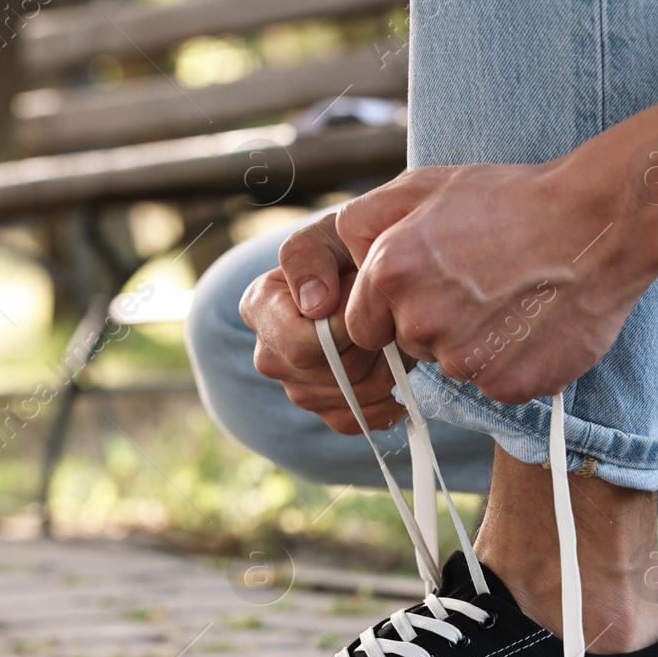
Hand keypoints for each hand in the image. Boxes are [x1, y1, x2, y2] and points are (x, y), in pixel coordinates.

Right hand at [239, 213, 407, 433]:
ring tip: (391, 335)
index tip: (363, 297)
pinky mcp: (324, 408)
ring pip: (349, 399)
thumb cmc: (349, 249)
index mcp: (259, 308)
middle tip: (386, 315)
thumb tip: (313, 306)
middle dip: (370, 347)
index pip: (303, 346)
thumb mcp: (328, 235)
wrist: (374, 274)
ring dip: (385, 370)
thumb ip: (310, 257)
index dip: (344, 329)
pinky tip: (397, 373)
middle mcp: (270, 354)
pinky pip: (357, 421)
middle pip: (330, 376)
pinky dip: (385, 403)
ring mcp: (296, 387)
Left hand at [337, 161, 649, 404]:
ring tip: (512, 298)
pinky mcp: (506, 385)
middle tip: (481, 284)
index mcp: (390, 273)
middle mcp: (420, 320)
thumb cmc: (513, 200)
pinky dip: (511, 362)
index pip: (362, 325)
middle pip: (408, 346)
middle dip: (434, 323)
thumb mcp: (426, 187)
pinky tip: (533, 322)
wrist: (599, 224)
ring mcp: (464, 359)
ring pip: (453, 367)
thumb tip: (341, 260)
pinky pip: (494, 384)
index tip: (432, 286)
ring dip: (475, 343)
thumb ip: (366, 221)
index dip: (394, 308)